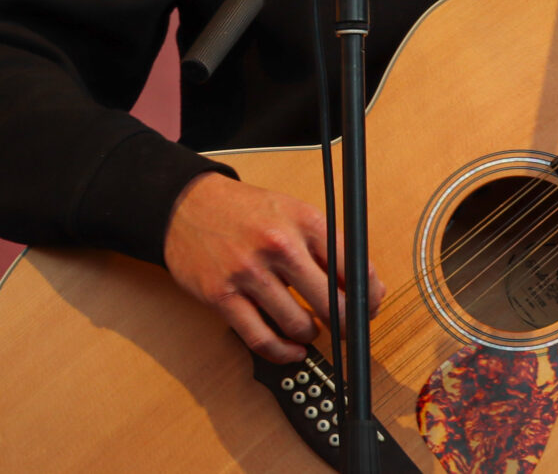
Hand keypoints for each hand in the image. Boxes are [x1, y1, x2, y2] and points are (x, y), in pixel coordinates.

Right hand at [162, 173, 383, 361]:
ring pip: (298, 324)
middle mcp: (279, 244)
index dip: (368, 294)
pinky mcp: (222, 296)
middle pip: (330, 302)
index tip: (370, 307)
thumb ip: (326, 245)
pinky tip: (291, 350)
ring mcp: (248, 272)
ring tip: (310, 330)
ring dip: (310, 335)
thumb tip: (361, 285)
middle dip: (345, 324)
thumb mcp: (293, 212)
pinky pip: (261, 338)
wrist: (187, 205)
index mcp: (303, 220)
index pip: (352, 267)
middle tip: (346, 329)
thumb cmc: (245, 212)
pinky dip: (282, 352)